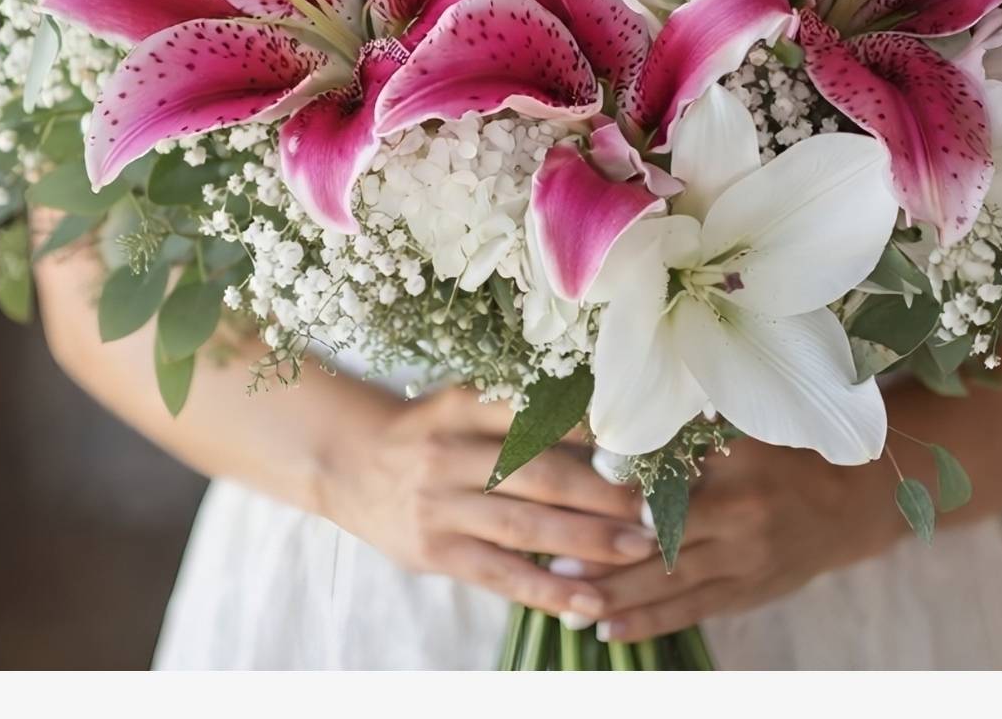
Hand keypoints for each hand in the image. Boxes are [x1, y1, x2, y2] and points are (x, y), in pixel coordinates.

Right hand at [320, 386, 660, 619]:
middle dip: (603, 493)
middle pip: (540, 475)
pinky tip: (590, 599)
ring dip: (589, 542)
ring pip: (526, 527)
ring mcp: (440, 507)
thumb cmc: (426, 430)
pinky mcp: (436, 553)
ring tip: (639, 548)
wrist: (347, 462)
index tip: (641, 444)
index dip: (592, 430)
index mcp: (463, 406)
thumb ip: (519, 409)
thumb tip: (605, 424)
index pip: (537, 414)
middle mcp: (450, 454)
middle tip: (654, 504)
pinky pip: (502, 575)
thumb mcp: (462, 401)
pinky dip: (548, 589)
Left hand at [578, 438, 908, 642]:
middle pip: (662, 549)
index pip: (667, 493)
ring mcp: (746, 566)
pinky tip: (611, 632)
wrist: (853, 501)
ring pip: (672, 588)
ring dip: (619, 600)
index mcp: (737, 478)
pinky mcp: (748, 594)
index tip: (569, 506)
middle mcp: (741, 526)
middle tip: (553, 568)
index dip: (618, 504)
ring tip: (568, 608)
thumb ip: (688, 433)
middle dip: (606, 562)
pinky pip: (693, 612)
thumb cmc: (789, 452)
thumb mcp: (746, 430)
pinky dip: (651, 624)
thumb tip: (618, 429)